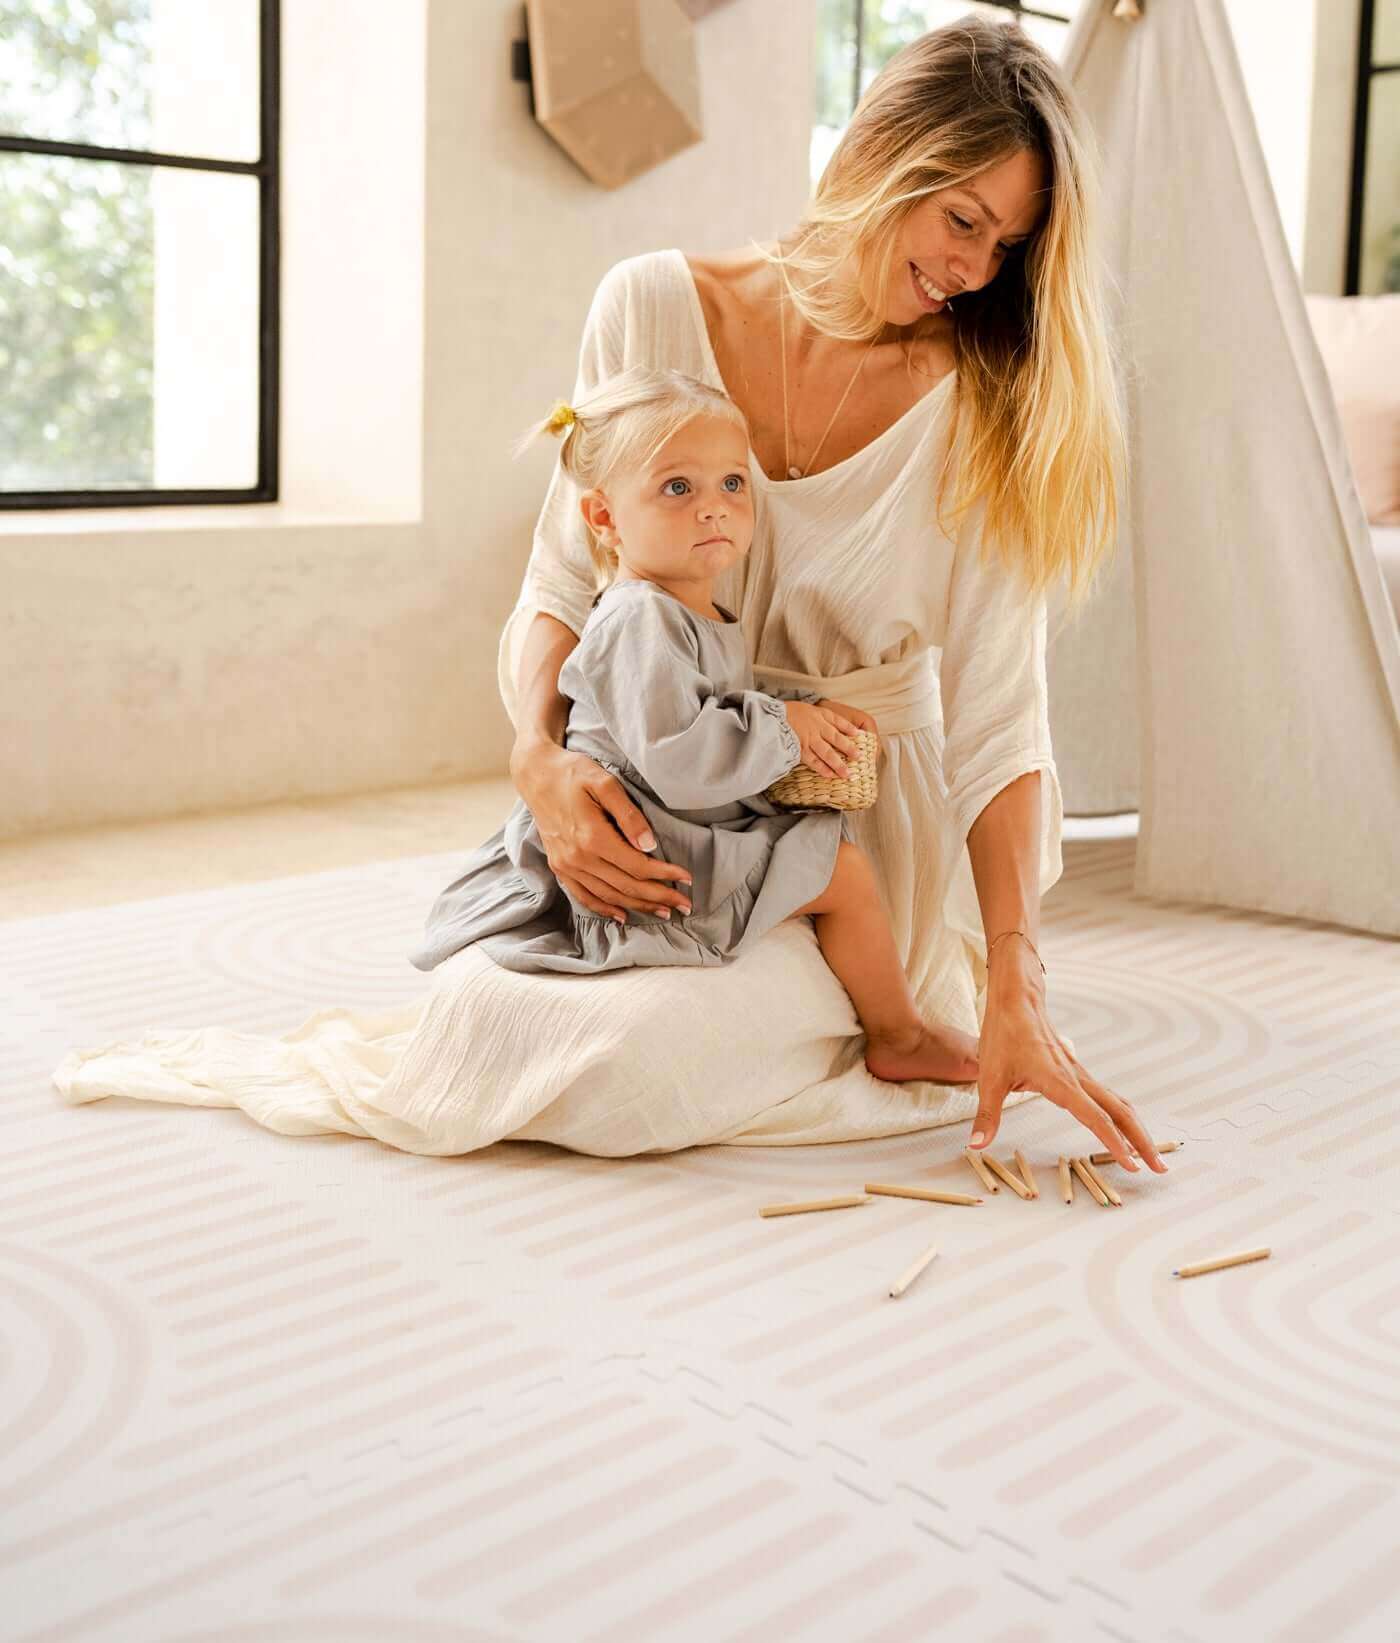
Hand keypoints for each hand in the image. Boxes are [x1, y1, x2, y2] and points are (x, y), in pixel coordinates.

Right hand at [510, 739, 693, 923]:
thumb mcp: (605, 783)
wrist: (536, 775)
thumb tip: (649, 846)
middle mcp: (578, 857)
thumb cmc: (573, 773)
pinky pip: (583, 896)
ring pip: (608, 895)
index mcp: (592, 836)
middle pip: (626, 886)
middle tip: (684, 905)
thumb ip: (629, 815)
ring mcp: (566, 865)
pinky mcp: (559, 867)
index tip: (686, 878)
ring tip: (663, 912)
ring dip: (638, 906)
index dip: (664, 875)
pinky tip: (623, 915)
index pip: (637, 866)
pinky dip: (604, 908)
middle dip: (659, 897)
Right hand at [784, 698, 879, 778]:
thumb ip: (813, 715)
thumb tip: (819, 722)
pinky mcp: (801, 750)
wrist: (772, 716)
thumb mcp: (803, 707)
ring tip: (847, 774)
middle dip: (849, 749)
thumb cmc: (784, 711)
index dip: (848, 728)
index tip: (857, 734)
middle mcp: (818, 727)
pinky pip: (814, 761)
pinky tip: (830, 775)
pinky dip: (823, 769)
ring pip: (828, 753)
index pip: (838, 721)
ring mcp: (810, 739)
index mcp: (819, 714)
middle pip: (837, 739)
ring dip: (838, 764)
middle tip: (858, 757)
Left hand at [970, 943, 1169, 1173]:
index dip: (1114, 1143)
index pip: (1095, 1117)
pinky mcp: (1077, 1073)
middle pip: (1121, 1112)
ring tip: (1149, 1155)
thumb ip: (986, 1116)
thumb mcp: (988, 1079)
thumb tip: (975, 1145)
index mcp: (1060, 1082)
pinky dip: (1122, 1117)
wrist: (1016, 1001)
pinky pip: (1107, 1098)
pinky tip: (1124, 1131)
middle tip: (1158, 1168)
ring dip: (1136, 1129)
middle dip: (1142, 1141)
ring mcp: (1080, 1075)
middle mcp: (1077, 1079)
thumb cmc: (1003, 1036)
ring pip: (1119, 1104)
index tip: (1131, 1165)